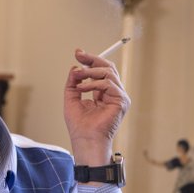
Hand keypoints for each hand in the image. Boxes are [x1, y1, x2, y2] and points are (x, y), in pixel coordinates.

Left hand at [64, 49, 129, 165]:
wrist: (85, 139)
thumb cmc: (79, 125)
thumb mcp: (71, 98)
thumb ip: (73, 82)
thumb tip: (75, 67)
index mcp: (102, 93)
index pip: (100, 71)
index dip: (90, 60)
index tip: (78, 53)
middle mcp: (112, 93)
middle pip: (107, 67)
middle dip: (92, 59)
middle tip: (79, 55)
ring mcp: (119, 96)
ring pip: (108, 72)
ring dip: (90, 72)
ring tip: (77, 79)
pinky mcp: (121, 101)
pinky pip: (108, 83)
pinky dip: (93, 83)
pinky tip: (82, 89)